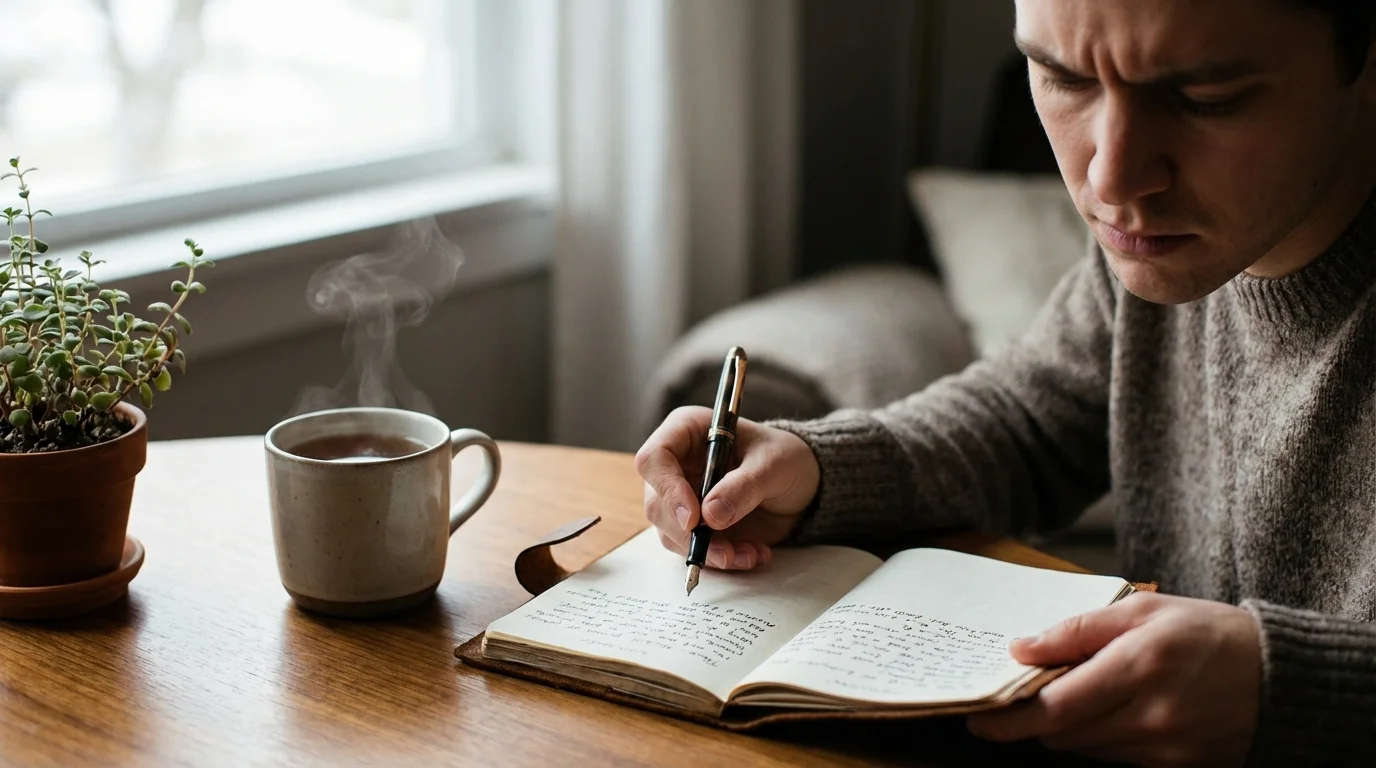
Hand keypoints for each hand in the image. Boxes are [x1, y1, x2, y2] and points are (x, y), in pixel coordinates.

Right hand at [635, 406, 819, 569]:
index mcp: (687, 431)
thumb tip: (709, 515)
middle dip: (690, 534)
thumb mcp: (773, 465)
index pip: (655, 459)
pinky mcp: (694, 525)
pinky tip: (752, 554)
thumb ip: (744, 486)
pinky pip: (693, 549)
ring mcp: (682, 497)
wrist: (802, 485)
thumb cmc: (785, 458)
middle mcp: (676, 464)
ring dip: (709, 551)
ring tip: (751, 553)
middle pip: (657, 503)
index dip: (668, 490)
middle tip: (726, 552)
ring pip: (671, 532)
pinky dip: (721, 558)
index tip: (694, 519)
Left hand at [966, 592, 1261, 766]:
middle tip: (1018, 697)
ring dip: (1067, 727)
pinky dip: (1099, 737)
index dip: (1010, 718)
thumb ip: (1078, 630)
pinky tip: (1110, 710)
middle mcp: (1151, 716)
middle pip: (1063, 735)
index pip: (1055, 707)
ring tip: (1076, 694)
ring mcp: (1165, 750)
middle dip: (1034, 719)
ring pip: (1085, 749)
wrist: (1281, 676)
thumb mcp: (1142, 610)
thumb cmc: (1207, 634)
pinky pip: (1115, 759)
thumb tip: (1021, 648)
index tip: (980, 718)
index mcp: (1139, 667)